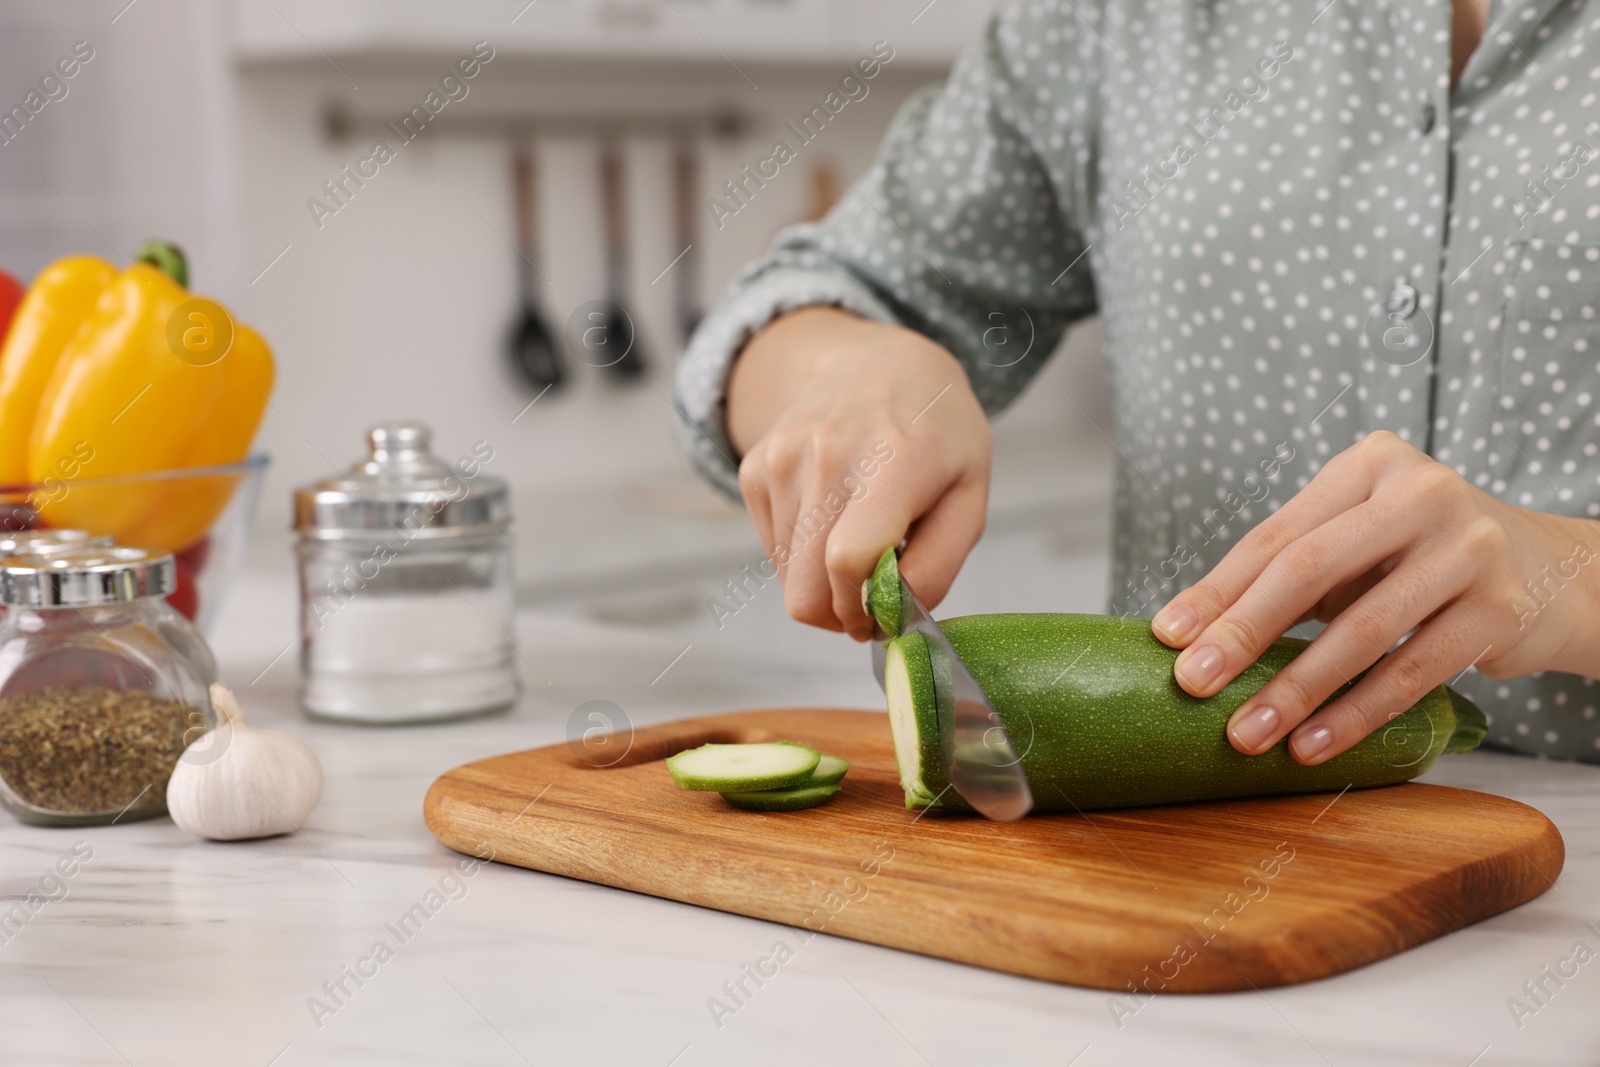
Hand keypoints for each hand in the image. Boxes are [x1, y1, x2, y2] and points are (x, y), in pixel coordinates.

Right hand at [729, 307, 990, 638]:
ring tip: (858, 541)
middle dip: (841, 613)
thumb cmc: (937, 434)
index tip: (886, 610)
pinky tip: (832, 518)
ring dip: (824, 582)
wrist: (878, 365)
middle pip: (806, 590)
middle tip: (872, 598)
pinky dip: (802, 554)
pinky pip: (773, 550)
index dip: (864, 606)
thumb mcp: (970, 496)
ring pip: (788, 579)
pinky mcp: (754, 469)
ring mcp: (780, 460)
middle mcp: (825, 457)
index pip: (849, 561)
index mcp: (892, 460)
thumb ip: (939, 565)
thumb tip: (894, 616)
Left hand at [1149, 431, 1599, 763]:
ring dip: (1294, 689)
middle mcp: (1421, 492)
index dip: (1217, 589)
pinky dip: (1355, 713)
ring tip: (1246, 733)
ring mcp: (1469, 547)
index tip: (1168, 636)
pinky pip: (1412, 671)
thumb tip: (1190, 634)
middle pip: (1308, 569)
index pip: (1276, 535)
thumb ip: (1288, 572)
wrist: (1556, 574)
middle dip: (1242, 632)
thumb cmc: (1423, 559)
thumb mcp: (1358, 546)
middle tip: (1193, 683)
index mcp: (1369, 464)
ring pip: (1361, 628)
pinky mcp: (1501, 608)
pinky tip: (1314, 743)